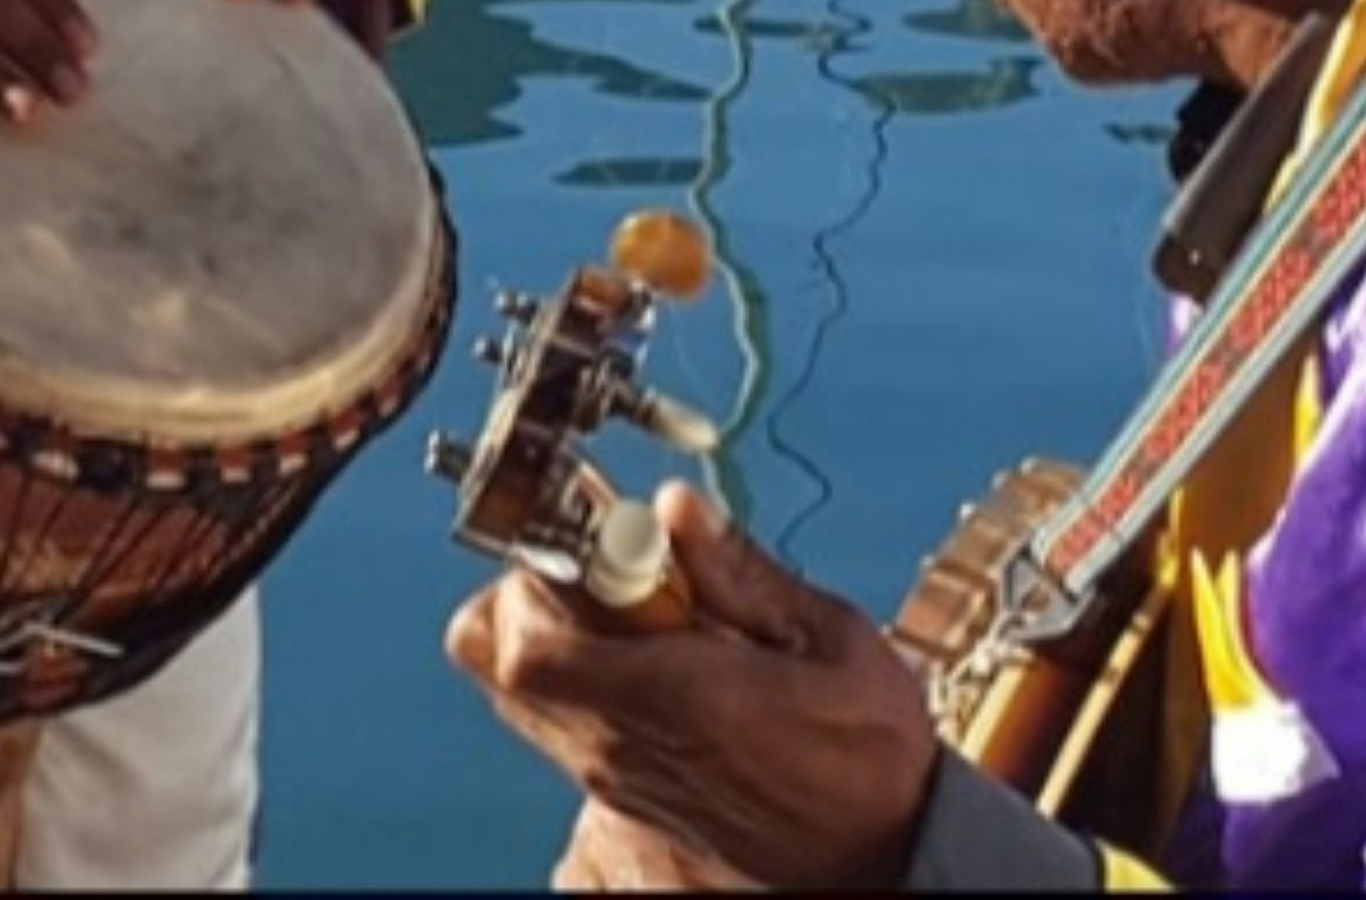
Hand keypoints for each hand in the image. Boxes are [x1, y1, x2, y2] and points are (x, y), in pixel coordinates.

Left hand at [447, 484, 938, 890]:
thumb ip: (743, 574)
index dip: (552, 564)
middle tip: (613, 566)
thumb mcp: (831, 641)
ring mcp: (608, 773)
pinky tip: (646, 660)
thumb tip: (677, 507)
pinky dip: (572, 672)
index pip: (531, 635)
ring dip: (549, 628)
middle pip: (493, 650)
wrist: (873, 857)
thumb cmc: (866, 757)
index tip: (618, 534)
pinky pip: (549, 716)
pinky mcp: (615, 791)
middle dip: (535, 583)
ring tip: (634, 612)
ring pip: (511, 682)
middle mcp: (620, 742)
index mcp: (672, 698)